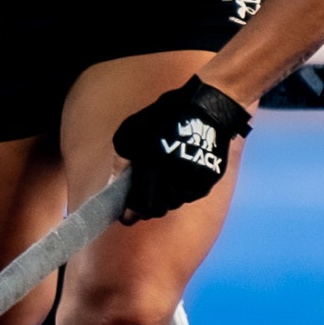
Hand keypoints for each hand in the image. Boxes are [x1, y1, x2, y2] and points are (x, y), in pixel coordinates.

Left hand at [112, 76, 252, 221]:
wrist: (208, 109)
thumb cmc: (167, 117)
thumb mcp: (133, 131)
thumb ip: (121, 161)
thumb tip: (115, 184)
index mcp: (152, 168)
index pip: (139, 207)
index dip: (130, 213)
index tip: (125, 215)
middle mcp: (173, 181)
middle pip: (156, 210)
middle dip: (146, 207)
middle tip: (140, 197)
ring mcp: (192, 184)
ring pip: (173, 204)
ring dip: (164, 198)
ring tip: (161, 179)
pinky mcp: (206, 182)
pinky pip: (189, 195)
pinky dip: (180, 190)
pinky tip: (178, 173)